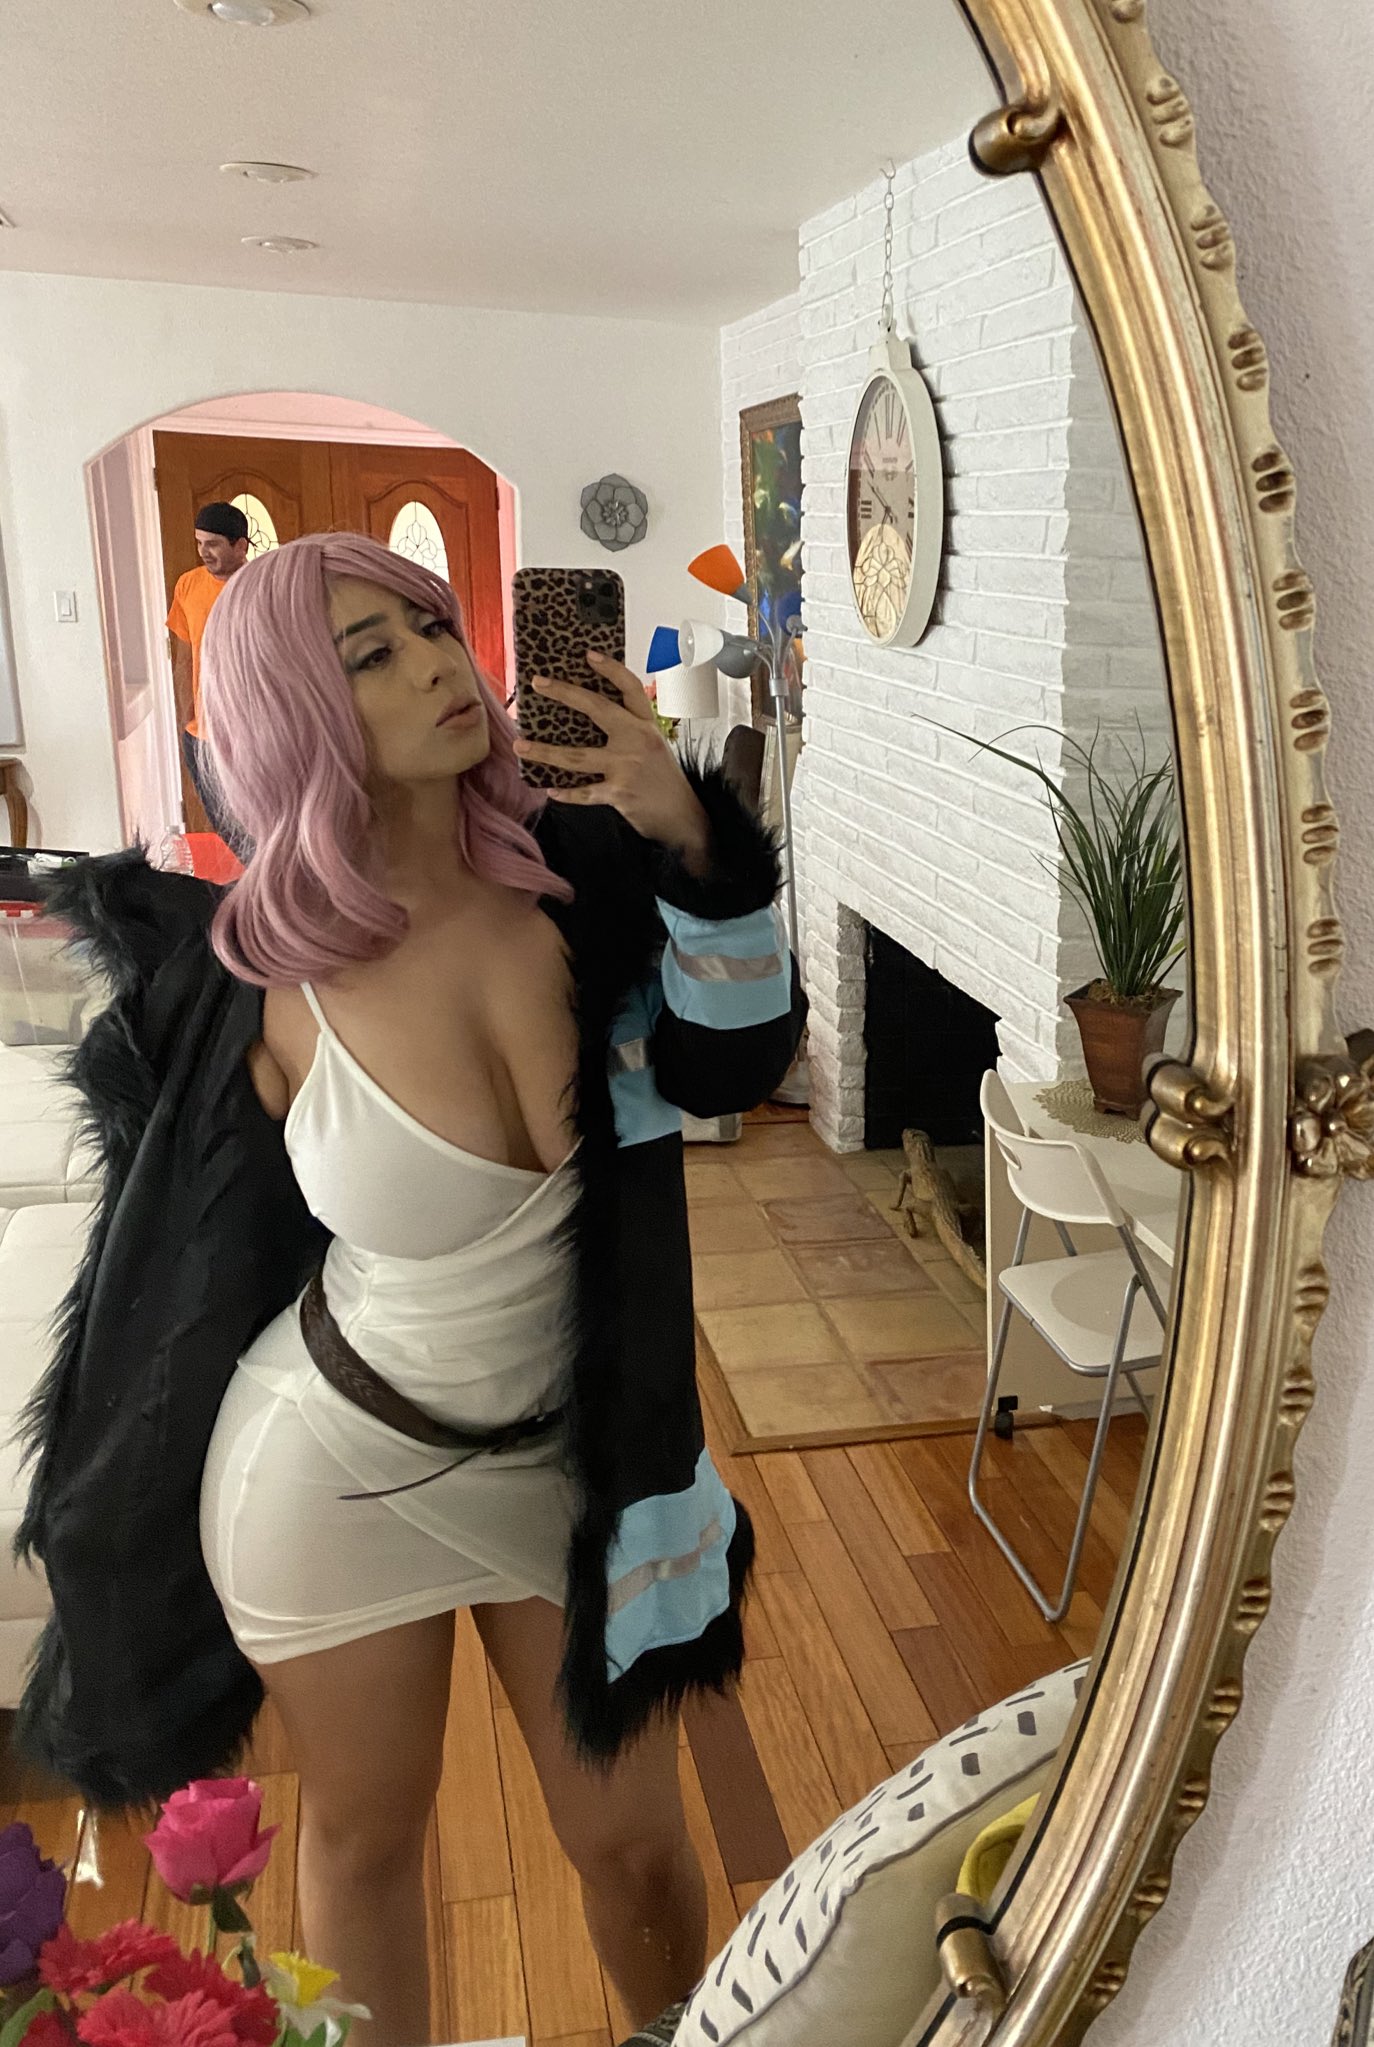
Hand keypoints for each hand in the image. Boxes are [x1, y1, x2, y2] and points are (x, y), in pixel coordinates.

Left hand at [513, 652, 710, 865]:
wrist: (683, 818)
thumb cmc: (664, 780)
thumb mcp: (654, 746)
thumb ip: (629, 730)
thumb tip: (590, 716)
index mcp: (647, 725)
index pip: (630, 688)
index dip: (611, 669)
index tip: (589, 655)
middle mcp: (638, 740)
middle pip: (597, 709)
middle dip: (565, 693)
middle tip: (539, 683)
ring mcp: (627, 766)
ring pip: (577, 756)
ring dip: (545, 751)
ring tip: (521, 745)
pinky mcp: (619, 793)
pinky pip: (584, 791)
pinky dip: (566, 793)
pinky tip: (550, 790)